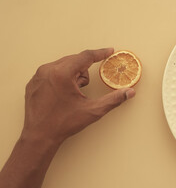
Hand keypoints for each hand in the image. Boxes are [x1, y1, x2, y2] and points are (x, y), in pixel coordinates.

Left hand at [21, 48, 135, 144]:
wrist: (39, 137)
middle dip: (84, 72)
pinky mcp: (33, 82)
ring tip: (71, 95)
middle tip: (83, 90)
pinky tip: (61, 95)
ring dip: (72, 76)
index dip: (100, 53)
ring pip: (63, 66)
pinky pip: (51, 72)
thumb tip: (129, 92)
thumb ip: (113, 99)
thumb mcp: (92, 111)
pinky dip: (60, 79)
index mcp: (62, 74)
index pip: (86, 56)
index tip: (109, 51)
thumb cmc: (63, 124)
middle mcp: (48, 70)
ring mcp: (38, 76)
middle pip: (75, 61)